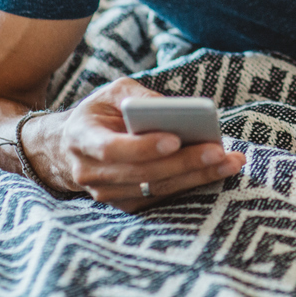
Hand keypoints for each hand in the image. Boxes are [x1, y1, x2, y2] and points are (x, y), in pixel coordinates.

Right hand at [22, 77, 245, 211]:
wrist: (65, 149)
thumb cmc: (98, 113)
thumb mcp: (113, 93)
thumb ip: (140, 97)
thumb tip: (176, 109)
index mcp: (82, 139)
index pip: (113, 148)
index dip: (143, 146)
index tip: (175, 139)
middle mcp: (90, 172)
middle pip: (142, 172)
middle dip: (184, 162)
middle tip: (219, 151)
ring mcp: (106, 194)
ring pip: (155, 188)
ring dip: (196, 177)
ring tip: (230, 162)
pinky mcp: (123, 203)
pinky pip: (160, 197)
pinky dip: (190, 185)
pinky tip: (218, 172)